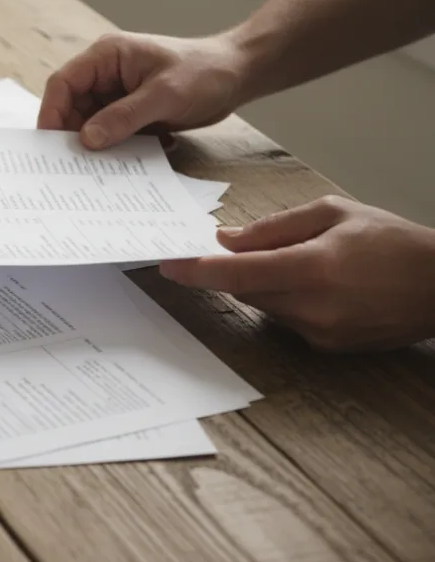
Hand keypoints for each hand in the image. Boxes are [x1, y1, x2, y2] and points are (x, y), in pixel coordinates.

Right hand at [37, 32, 249, 148]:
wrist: (237, 75)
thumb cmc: (204, 72)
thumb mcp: (164, 95)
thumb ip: (124, 116)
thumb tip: (87, 140)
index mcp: (106, 56)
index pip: (63, 83)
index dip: (52, 113)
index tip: (50, 144)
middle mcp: (105, 74)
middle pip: (70, 106)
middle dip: (70, 134)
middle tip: (71, 165)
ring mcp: (116, 93)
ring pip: (87, 123)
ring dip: (92, 145)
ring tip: (96, 169)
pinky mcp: (128, 111)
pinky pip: (108, 132)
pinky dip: (111, 148)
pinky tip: (120, 162)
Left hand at [159, 196, 434, 352]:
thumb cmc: (393, 241)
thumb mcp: (334, 213)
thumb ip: (274, 227)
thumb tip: (227, 239)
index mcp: (314, 267)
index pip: (237, 273)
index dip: (197, 270)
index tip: (167, 264)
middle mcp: (313, 306)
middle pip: (244, 289)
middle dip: (233, 269)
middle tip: (232, 248)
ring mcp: (320, 333)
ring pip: (263, 305)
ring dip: (262, 284)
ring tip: (301, 262)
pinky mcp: (327, 348)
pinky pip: (286, 320)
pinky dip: (287, 300)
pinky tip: (320, 286)